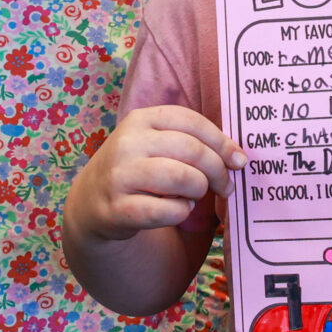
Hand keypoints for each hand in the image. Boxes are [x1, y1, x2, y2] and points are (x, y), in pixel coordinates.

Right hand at [67, 106, 240, 243]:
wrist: (92, 201)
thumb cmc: (139, 169)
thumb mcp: (157, 144)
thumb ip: (192, 143)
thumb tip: (238, 157)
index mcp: (140, 119)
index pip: (192, 122)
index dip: (221, 142)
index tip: (239, 160)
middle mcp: (127, 143)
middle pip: (192, 150)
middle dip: (218, 170)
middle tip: (225, 186)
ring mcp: (119, 175)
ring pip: (182, 178)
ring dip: (199, 190)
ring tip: (195, 196)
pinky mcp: (118, 208)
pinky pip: (169, 210)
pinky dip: (182, 212)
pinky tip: (178, 210)